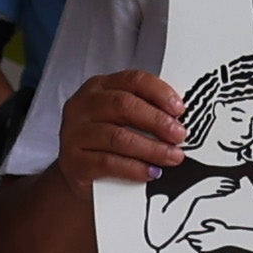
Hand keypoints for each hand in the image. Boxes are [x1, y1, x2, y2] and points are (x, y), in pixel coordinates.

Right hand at [58, 70, 187, 190]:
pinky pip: (108, 163)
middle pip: (124, 105)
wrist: (77, 172)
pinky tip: (151, 172)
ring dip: (151, 148)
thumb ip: (144, 112)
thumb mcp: (120, 119)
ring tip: (172, 156)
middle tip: (179, 135)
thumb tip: (179, 120)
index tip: (179, 109)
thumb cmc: (104, 142)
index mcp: (99, 87)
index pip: (133, 80)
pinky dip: (134, 168)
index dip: (159, 92)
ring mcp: (74, 133)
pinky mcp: (73, 161)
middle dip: (157, 121)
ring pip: (117, 136)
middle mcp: (83, 106)